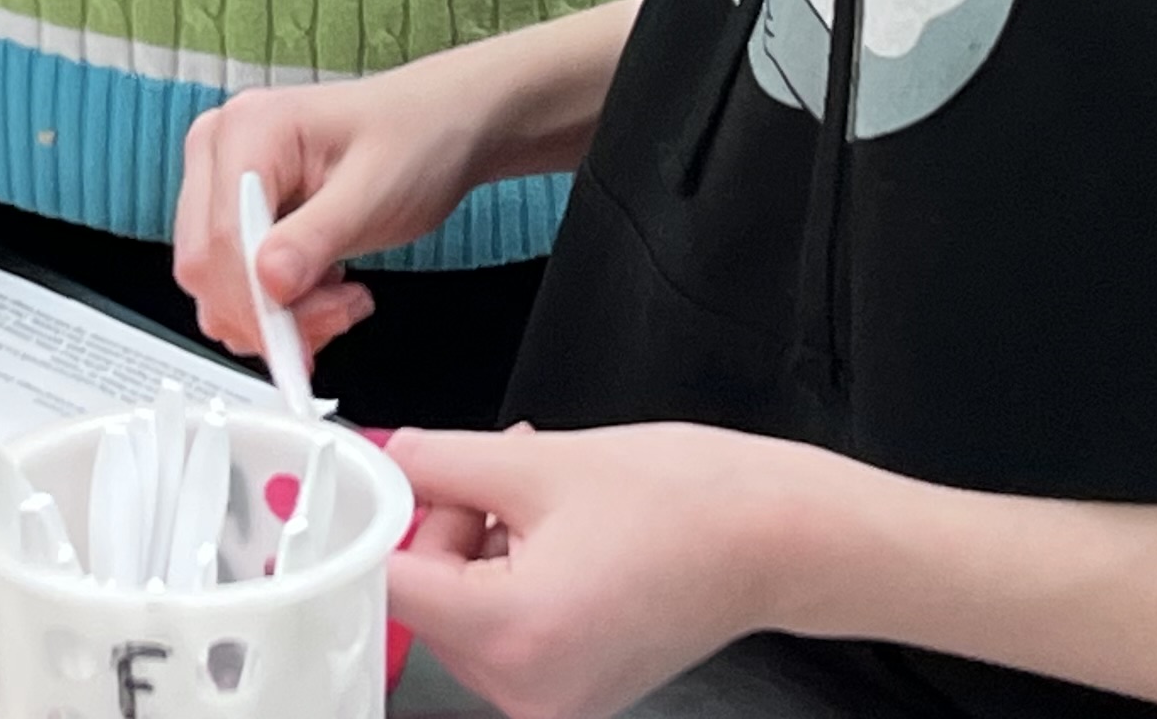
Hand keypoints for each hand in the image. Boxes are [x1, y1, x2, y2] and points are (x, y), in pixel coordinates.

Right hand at [174, 68, 497, 366]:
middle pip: (206, 264)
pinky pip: (232, 285)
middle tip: (338, 316)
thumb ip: (317, 237)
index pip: (223, 236)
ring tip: (341, 298)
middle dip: (270, 311)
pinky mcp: (235, 217)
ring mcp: (223, 184)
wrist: (437, 128)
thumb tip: (270, 284)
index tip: (296, 348)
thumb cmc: (413, 139)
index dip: (256, 301)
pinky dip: (276, 309)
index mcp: (247, 128)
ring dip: (277, 316)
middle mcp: (220, 152)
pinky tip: (323, 289)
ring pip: (215, 285)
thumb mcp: (375, 190)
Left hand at [386, 423, 814, 718]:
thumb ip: (440, 463)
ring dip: (480, 550)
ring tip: (541, 501)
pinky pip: (504, 634)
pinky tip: (555, 536)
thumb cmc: (687, 503)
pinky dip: (511, 580)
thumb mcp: (538, 461)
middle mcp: (528, 689)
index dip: (383, 523)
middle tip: (494, 476)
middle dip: (447, 529)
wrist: (772, 539)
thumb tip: (388, 461)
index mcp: (515, 633)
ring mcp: (551, 700)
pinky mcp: (570, 693)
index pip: (392, 586)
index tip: (386, 484)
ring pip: (464, 614)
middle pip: (429, 601)